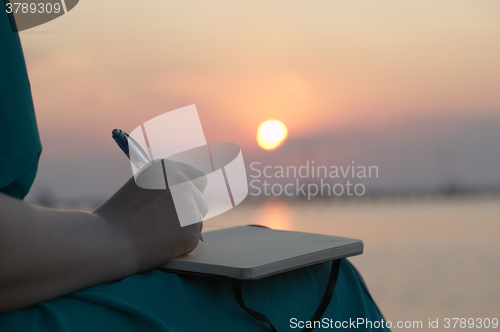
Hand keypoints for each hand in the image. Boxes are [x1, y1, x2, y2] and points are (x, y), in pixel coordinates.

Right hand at [93, 160, 208, 273]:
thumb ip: (164, 186)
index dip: (188, 190)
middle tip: (169, 220)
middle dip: (191, 207)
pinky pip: (193, 237)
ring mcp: (189, 205)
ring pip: (197, 218)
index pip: (195, 176)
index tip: (179, 201)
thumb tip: (184, 192)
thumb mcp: (140, 187)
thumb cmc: (117, 218)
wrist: (108, 241)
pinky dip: (180, 243)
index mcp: (167, 167)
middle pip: (200, 196)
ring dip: (184, 225)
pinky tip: (160, 244)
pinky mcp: (191, 229)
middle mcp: (181, 182)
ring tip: (158, 232)